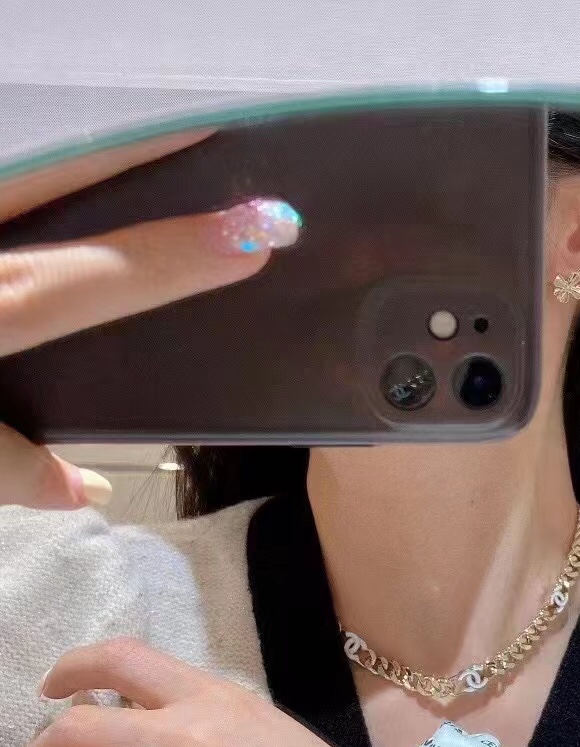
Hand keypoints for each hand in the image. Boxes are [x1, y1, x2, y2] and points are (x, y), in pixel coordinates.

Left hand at [0, 129, 298, 509]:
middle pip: (68, 174)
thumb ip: (10, 465)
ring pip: (31, 173)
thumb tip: (83, 489)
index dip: (191, 252)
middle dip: (145, 151)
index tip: (267, 226)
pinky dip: (40, 187)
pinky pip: (7, 192)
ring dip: (91, 162)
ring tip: (156, 157)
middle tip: (219, 137)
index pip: (109, 274)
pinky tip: (64, 203)